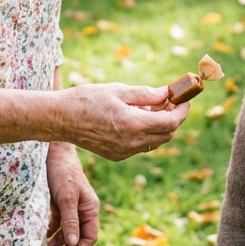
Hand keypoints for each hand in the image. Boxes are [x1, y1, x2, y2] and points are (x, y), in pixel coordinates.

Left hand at [45, 142, 98, 245]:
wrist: (52, 152)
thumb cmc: (62, 173)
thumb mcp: (66, 197)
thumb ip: (70, 220)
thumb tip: (73, 243)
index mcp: (90, 208)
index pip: (90, 236)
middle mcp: (83, 209)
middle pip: (79, 236)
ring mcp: (71, 206)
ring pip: (68, 231)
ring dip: (59, 242)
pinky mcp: (60, 203)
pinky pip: (59, 222)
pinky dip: (52, 231)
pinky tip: (44, 237)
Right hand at [59, 83, 189, 160]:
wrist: (60, 119)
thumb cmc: (87, 99)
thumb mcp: (118, 90)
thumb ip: (145, 94)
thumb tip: (167, 93)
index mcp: (132, 124)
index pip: (170, 122)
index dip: (181, 110)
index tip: (184, 99)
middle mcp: (131, 142)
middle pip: (167, 134)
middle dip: (173, 117)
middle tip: (170, 100)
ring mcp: (124, 152)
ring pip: (155, 142)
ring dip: (160, 126)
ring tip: (152, 106)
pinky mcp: (117, 155)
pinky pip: (141, 146)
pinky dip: (146, 133)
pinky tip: (137, 118)